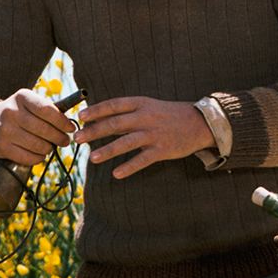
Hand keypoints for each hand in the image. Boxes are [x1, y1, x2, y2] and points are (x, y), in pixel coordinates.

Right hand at [0, 89, 75, 165]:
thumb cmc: (19, 113)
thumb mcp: (29, 103)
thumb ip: (49, 110)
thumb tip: (71, 125)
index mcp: (22, 97)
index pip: (47, 110)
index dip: (62, 121)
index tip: (71, 128)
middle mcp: (11, 112)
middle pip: (44, 129)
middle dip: (59, 137)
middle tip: (65, 141)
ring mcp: (4, 130)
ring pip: (37, 145)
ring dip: (49, 148)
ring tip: (51, 146)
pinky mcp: (1, 147)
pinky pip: (27, 157)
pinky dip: (38, 158)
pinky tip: (40, 154)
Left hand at [73, 97, 215, 178]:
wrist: (199, 123)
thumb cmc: (169, 115)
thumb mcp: (149, 107)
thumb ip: (128, 114)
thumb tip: (101, 120)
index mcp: (141, 104)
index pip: (114, 105)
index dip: (96, 110)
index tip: (80, 116)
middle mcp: (146, 117)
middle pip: (115, 124)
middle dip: (94, 131)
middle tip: (77, 138)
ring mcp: (154, 134)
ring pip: (126, 142)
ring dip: (108, 150)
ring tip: (92, 158)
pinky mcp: (162, 149)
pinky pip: (142, 160)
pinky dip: (129, 167)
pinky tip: (116, 174)